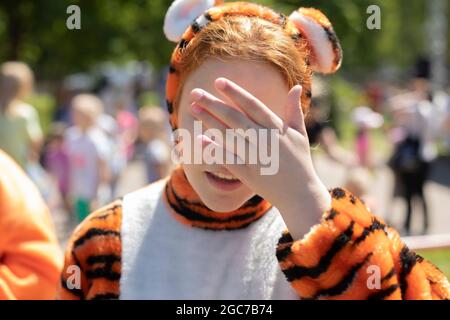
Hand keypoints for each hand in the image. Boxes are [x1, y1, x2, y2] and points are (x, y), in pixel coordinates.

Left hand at [190, 77, 330, 239]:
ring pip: (228, 136)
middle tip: (195, 92)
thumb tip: (296, 87)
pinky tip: (199, 140)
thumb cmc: (300, 162)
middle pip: (235, 118)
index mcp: (276, 128)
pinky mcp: (248, 174)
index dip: (235, 92)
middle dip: (214, 103)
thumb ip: (294, 110)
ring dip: (209, 121)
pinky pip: (228, 159)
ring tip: (193, 108)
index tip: (218, 81)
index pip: (252, 105)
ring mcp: (256, 157)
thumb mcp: (299, 133)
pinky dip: (214, 149)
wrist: (300, 194)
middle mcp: (265, 140)